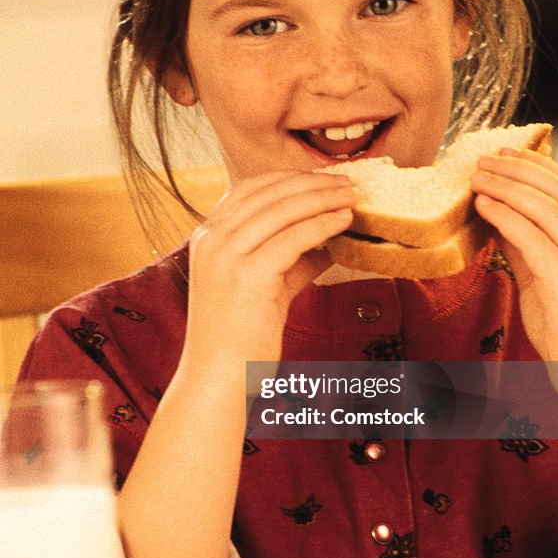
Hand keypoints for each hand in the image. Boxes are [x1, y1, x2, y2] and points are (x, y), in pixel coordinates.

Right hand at [182, 170, 354, 375]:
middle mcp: (211, 239)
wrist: (217, 379)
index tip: (321, 179)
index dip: (288, 179)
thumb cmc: (240, 338)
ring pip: (282, 210)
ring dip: (322, 198)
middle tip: (346, 182)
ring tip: (350, 196)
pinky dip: (322, 224)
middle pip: (268, 193)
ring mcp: (225, 256)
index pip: (248, 189)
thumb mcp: (264, 285)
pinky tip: (343, 221)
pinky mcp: (247, 275)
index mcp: (207, 237)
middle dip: (312, 184)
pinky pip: (293, 238)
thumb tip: (328, 236)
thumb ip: (290, 258)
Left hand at [471, 148, 557, 400]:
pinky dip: (506, 217)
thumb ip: (527, 249)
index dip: (536, 166)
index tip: (505, 155)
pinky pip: (533, 239)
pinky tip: (484, 207)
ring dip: (507, 187)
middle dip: (519, 168)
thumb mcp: (545, 280)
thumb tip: (499, 218)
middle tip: (485, 159)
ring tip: (477, 178)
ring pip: (546, 208)